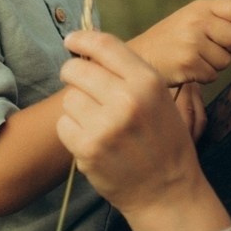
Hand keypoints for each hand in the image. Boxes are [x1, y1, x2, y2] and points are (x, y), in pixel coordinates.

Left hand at [58, 30, 213, 215]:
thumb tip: (89, 50)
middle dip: (73, 75)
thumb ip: (129, 73)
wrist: (167, 191)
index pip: (104, 45)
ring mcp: (105, 126)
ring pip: (68, 98)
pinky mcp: (87, 149)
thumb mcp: (159, 98)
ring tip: (97, 122)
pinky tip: (92, 140)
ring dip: (76, 108)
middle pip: (76, 70)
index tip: (71, 40)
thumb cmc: (164, 141)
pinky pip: (63, 125)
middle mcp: (126, 100)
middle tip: (81, 87)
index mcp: (147, 82)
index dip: (81, 39)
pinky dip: (72, 131)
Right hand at [129, 0, 230, 88]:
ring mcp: (192, 41)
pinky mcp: (188, 63)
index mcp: (201, 7)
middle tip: (208, 49)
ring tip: (193, 58)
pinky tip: (187, 68)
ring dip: (213, 65)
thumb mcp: (193, 17)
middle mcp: (198, 20)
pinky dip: (202, 76)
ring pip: (226, 61)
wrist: (140, 57)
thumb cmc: (170, 39)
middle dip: (228, 49)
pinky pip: (212, 75)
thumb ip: (220, 13)